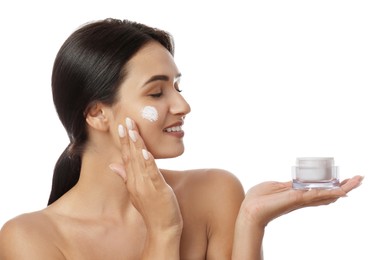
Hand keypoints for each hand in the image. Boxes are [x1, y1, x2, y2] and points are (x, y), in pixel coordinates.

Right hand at [109, 117, 182, 235]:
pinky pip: (152, 174)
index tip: (121, 126)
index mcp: (132, 180)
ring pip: (139, 161)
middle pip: (131, 156)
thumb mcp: (136, 191)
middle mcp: (136, 181)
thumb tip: (113, 164)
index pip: (126, 156)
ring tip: (132, 130)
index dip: (124, 141)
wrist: (163, 228)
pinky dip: (148, 162)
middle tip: (125, 120)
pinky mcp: (158, 189)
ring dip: (136, 145)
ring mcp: (146, 186)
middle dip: (128, 137)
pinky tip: (145, 151)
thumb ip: (125, 176)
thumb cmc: (153, 208)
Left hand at [240, 175, 362, 227]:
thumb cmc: (259, 198)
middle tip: (360, 179)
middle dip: (344, 186)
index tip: (344, 181)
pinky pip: (317, 195)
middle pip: (328, 193)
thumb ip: (289, 185)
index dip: (332, 186)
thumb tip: (297, 181)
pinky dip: (330, 192)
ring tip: (357, 182)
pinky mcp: (297, 199)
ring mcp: (301, 199)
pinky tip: (341, 191)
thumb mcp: (276, 187)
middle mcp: (303, 198)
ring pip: (326, 193)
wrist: (250, 208)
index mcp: (298, 194)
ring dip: (343, 188)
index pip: (320, 190)